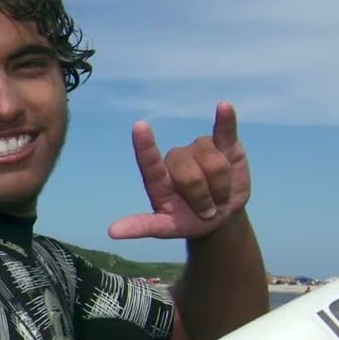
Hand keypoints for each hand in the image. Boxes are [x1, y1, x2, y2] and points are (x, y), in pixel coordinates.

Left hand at [109, 101, 251, 240]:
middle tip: (206, 209)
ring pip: (214, 165)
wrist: (220, 216)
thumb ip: (142, 226)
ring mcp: (199, 149)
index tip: (139, 127)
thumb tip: (112, 232)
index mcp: (158, 178)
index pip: (149, 160)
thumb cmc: (188, 220)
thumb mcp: (166, 228)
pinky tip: (224, 107)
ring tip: (218, 196)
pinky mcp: (224, 144)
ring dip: (221, 189)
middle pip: (191, 175)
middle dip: (203, 198)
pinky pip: (225, 130)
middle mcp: (176, 159)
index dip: (145, 145)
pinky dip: (226, 120)